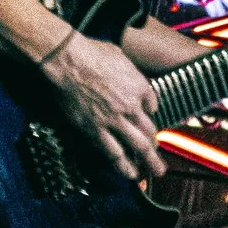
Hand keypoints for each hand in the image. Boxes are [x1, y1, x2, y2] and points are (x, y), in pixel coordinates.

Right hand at [45, 32, 164, 183]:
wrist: (67, 60)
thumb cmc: (91, 53)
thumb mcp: (121, 57)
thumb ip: (133, 76)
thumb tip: (141, 93)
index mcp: (138, 87)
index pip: (153, 107)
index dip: (151, 115)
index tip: (149, 123)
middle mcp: (130, 106)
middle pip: (149, 134)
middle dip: (156, 152)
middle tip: (160, 166)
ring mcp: (112, 119)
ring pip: (135, 147)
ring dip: (144, 163)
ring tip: (149, 173)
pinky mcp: (93, 128)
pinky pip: (111, 150)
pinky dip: (120, 162)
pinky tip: (124, 170)